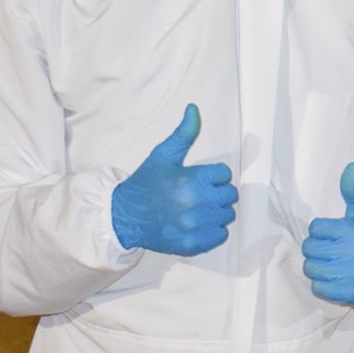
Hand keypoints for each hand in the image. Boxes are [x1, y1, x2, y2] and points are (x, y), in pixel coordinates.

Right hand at [110, 104, 235, 255]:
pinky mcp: (194, 243)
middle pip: (229, 195)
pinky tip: (196, 224)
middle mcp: (196, 203)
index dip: (212, 175)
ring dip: (216, 211)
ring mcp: (196, 225)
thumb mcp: (162, 156)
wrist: (124, 216)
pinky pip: (220, 235)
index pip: (224, 174)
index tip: (197, 179)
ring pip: (227, 215)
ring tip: (196, 209)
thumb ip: (183, 133)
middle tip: (197, 194)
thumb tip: (194, 109)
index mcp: (191, 180)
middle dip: (216, 192)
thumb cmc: (145, 184)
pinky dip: (212, 231)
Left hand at [302, 163, 353, 303]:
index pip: (315, 228)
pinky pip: (318, 288)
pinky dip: (321, 283)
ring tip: (329, 260)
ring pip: (311, 269)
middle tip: (329, 246)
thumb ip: (352, 188)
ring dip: (315, 264)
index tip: (333, 231)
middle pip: (310, 249)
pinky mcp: (350, 293)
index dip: (321, 228)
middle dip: (315, 246)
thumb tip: (351, 166)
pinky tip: (333, 275)